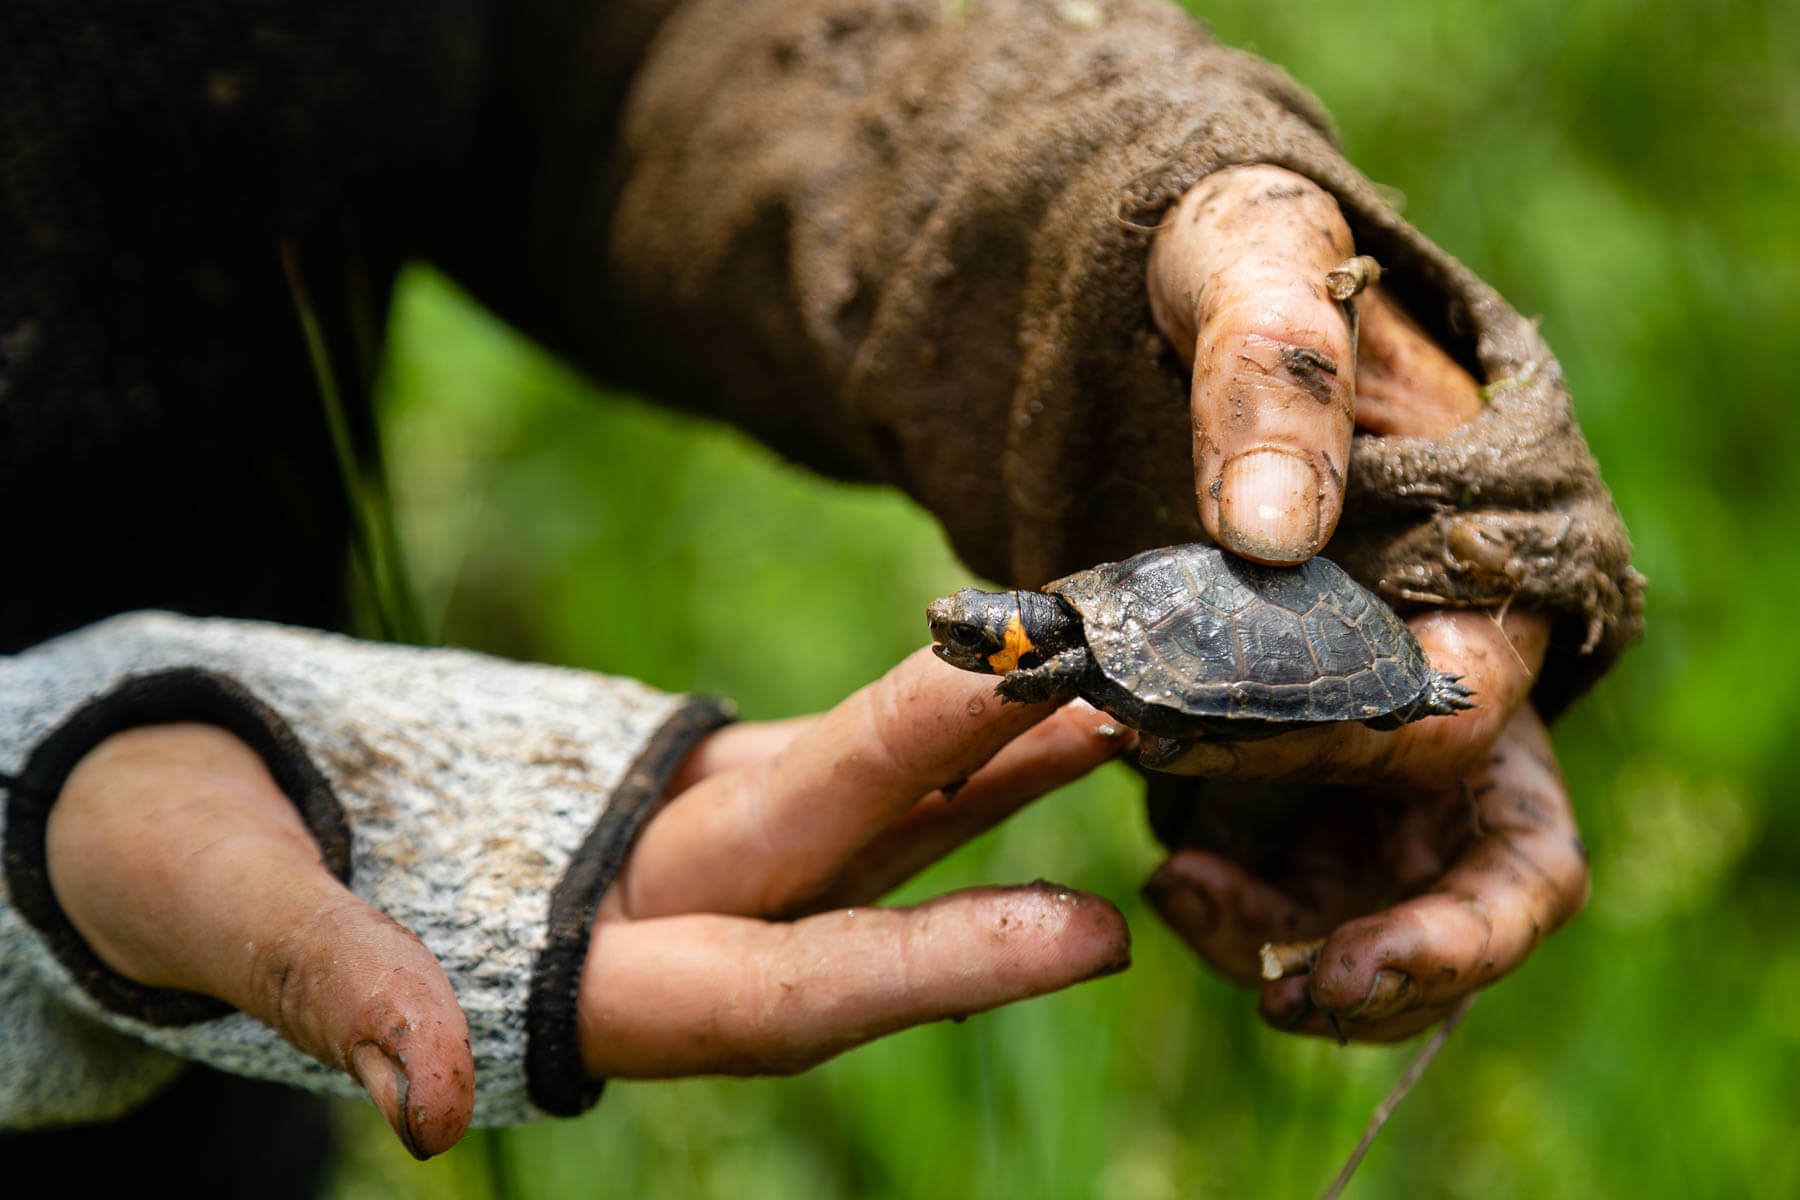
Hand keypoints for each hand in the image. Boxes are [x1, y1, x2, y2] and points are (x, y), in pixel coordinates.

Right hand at [44, 651, 1132, 1152]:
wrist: (181, 796)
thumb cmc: (174, 850)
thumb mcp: (220, 901)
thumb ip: (323, 983)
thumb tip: (423, 1108)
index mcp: (559, 978)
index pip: (770, 990)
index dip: (922, 967)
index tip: (1077, 933)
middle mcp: (650, 925)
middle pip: (845, 873)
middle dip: (985, 811)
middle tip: (1141, 728)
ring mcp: (672, 855)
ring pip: (856, 820)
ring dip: (986, 766)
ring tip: (1115, 690)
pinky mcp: (667, 787)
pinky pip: (815, 763)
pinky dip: (910, 731)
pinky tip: (1002, 678)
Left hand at [1137, 165, 1588, 1037]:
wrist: (1167, 307)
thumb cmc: (1233, 267)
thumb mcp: (1248, 255)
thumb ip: (1271, 365)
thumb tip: (1274, 531)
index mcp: (1478, 571)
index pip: (1458, 716)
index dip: (1343, 756)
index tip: (1185, 739)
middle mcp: (1447, 670)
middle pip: (1490, 864)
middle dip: (1413, 952)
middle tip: (1295, 990)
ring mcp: (1369, 730)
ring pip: (1395, 900)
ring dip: (1307, 944)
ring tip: (1185, 905)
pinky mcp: (1291, 760)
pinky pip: (1302, 882)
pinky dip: (1245, 908)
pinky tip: (1168, 876)